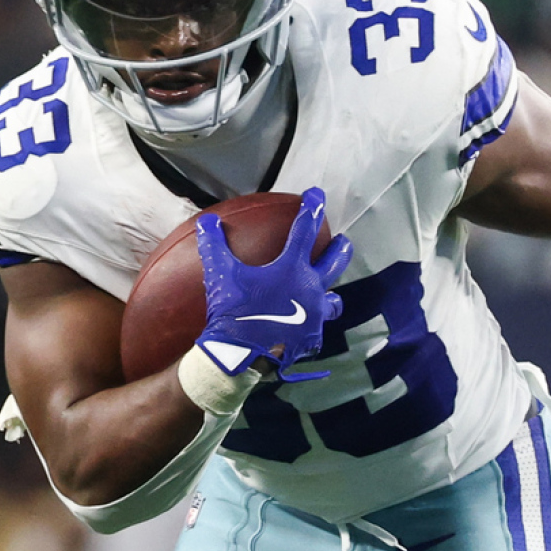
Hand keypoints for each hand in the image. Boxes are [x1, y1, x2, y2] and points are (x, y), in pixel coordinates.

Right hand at [194, 187, 353, 381]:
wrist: (240, 355)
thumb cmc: (232, 310)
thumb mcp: (221, 274)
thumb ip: (215, 245)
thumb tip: (207, 222)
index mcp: (292, 269)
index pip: (305, 230)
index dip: (312, 209)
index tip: (317, 195)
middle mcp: (310, 290)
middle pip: (334, 263)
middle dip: (340, 249)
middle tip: (344, 241)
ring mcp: (314, 316)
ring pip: (333, 302)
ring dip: (332, 295)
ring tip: (331, 296)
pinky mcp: (310, 340)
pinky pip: (317, 331)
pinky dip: (313, 327)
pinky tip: (307, 330)